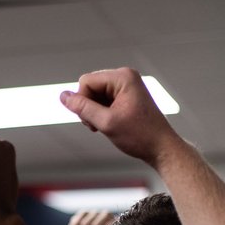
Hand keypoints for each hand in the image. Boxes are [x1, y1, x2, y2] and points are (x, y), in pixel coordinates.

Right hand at [59, 67, 179, 164]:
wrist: (161, 148)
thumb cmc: (140, 136)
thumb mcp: (106, 122)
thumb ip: (82, 108)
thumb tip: (63, 96)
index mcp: (123, 77)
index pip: (86, 81)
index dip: (82, 102)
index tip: (92, 121)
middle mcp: (125, 76)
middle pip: (89, 86)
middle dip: (88, 106)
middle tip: (97, 126)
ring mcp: (126, 86)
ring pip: (94, 94)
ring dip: (94, 111)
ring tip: (104, 126)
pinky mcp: (126, 96)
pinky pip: (103, 99)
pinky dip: (101, 113)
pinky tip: (109, 124)